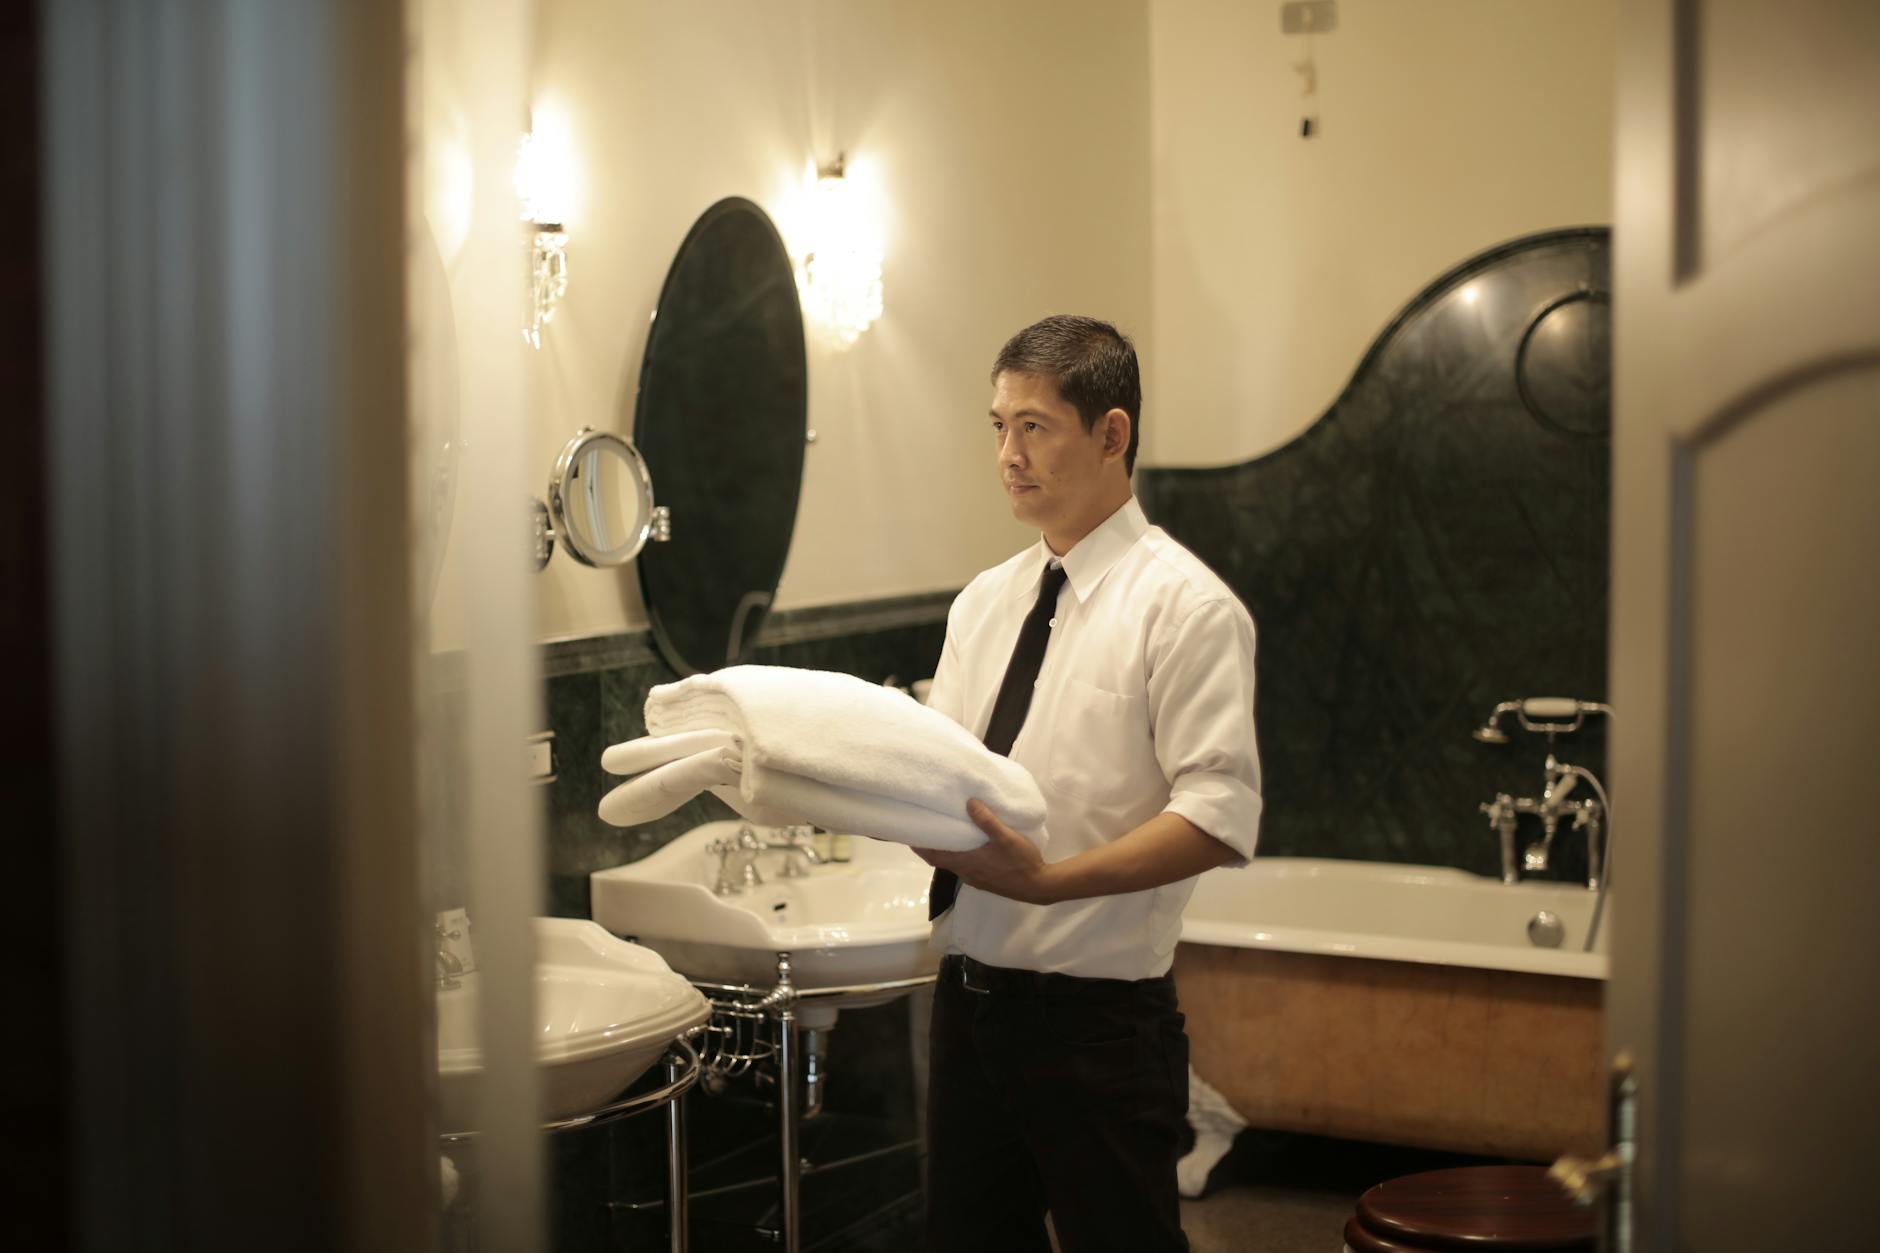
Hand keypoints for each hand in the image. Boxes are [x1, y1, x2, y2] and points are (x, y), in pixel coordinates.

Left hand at [914, 799, 1056, 904]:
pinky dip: (958, 856)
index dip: (920, 847)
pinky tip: (967, 847)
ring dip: (946, 852)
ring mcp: (976, 879)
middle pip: (941, 860)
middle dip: (931, 847)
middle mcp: (967, 873)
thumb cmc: (1021, 861)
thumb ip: (987, 820)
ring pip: (953, 864)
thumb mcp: (1006, 837)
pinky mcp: (986, 881)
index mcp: (966, 863)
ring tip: (945, 834)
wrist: (1039, 886)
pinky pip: (965, 867)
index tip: (909, 835)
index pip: (934, 856)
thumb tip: (968, 802)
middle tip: (926, 829)